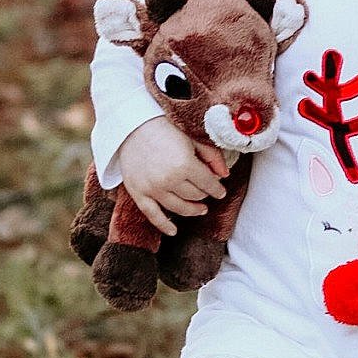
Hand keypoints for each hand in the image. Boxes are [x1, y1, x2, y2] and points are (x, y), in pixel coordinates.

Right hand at [117, 118, 228, 237]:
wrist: (132, 126)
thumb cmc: (164, 129)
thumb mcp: (192, 138)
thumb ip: (212, 156)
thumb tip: (225, 175)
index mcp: (185, 164)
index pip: (208, 184)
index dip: (217, 189)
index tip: (220, 191)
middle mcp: (169, 179)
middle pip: (195, 196)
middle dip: (204, 194)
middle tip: (206, 191)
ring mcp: (153, 189)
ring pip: (179, 208)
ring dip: (192, 210)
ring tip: (200, 209)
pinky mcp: (138, 193)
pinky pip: (153, 215)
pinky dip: (164, 225)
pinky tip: (173, 231)